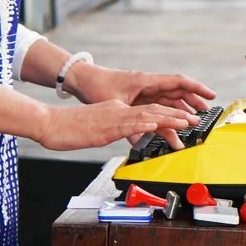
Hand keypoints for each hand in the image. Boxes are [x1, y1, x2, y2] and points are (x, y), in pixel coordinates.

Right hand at [34, 100, 195, 152]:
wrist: (49, 123)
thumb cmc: (68, 129)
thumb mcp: (96, 131)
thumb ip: (113, 131)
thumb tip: (126, 137)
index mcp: (116, 109)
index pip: (147, 111)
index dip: (167, 115)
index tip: (182, 120)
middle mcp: (119, 109)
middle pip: (153, 110)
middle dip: (176, 115)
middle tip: (195, 119)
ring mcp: (115, 116)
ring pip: (149, 115)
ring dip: (171, 119)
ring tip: (188, 122)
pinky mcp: (109, 125)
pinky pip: (134, 123)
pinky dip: (150, 124)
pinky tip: (162, 126)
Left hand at [70, 62, 214, 112]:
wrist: (83, 81)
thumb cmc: (97, 87)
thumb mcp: (115, 104)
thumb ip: (130, 123)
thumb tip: (142, 139)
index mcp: (147, 81)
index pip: (178, 82)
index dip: (196, 89)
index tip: (210, 96)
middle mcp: (148, 84)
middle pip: (177, 92)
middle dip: (192, 102)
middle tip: (205, 113)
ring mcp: (144, 90)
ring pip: (168, 99)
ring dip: (181, 108)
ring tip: (192, 120)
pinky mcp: (138, 96)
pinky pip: (157, 104)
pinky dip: (166, 112)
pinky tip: (172, 122)